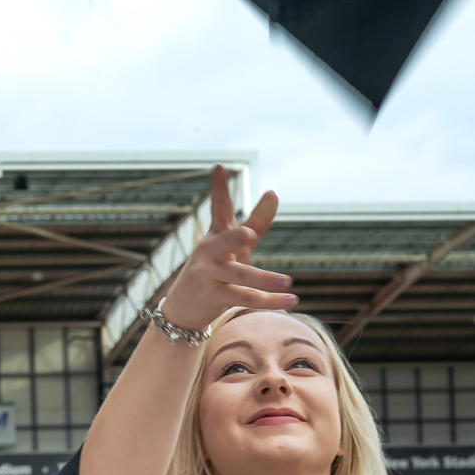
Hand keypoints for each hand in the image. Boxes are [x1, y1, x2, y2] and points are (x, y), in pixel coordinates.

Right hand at [156, 165, 295, 335]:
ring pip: (241, 276)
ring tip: (287, 281)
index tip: (219, 168)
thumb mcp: (236, 245)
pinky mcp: (214, 296)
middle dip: (235, 238)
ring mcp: (210, 274)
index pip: (219, 209)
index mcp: (216, 235)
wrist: (183, 307)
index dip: (219, 190)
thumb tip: (273, 192)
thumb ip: (257, 220)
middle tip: (248, 235)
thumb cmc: (215, 269)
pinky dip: (269, 301)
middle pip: (225, 242)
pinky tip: (291, 300)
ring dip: (264, 279)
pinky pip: (245, 298)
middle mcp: (210, 252)